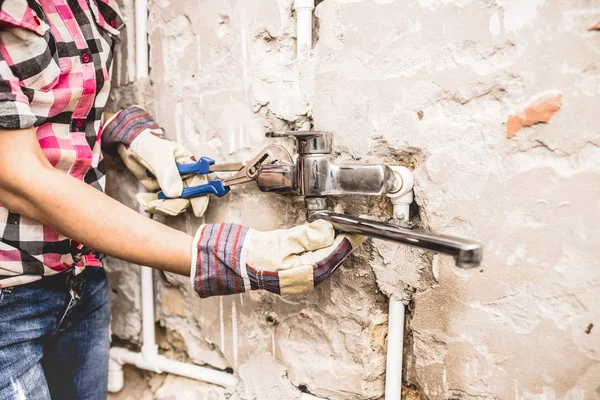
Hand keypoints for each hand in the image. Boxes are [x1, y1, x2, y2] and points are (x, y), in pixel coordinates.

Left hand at [103, 106, 207, 216]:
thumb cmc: (149, 143)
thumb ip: (169, 173)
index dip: (201, 197)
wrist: (131, 143)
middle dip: (174, 204)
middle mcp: (183, 176)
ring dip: (160, 205)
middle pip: (187, 197)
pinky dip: (151, 203)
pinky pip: (159, 202)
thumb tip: (176, 192)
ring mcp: (171, 183)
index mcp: (189, 164)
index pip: (200, 183)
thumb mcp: (160, 156)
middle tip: (162, 206)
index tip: (198, 210)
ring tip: (148, 201)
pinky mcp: (160, 189)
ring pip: (172, 202)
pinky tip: (144, 200)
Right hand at [190, 219, 365, 297]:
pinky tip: (327, 243)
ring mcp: (301, 279)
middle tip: (356, 231)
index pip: (331, 256)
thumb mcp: (282, 241)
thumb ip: (306, 236)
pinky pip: (317, 263)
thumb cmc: (256, 253)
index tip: (358, 232)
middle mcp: (305, 280)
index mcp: (302, 273)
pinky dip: (324, 252)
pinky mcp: (297, 275)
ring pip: (325, 262)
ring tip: (345, 234)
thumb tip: (327, 231)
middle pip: (331, 260)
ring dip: (335, 248)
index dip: (347, 243)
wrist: (238, 261)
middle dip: (344, 245)